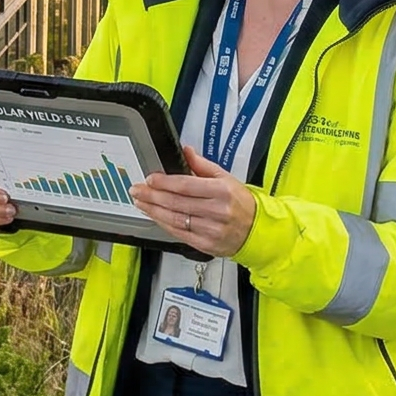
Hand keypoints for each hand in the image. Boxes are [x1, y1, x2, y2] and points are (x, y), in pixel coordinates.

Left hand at [133, 146, 255, 256]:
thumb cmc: (241, 203)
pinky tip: (154, 216)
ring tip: (140, 202)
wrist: (258, 231)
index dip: (164, 182)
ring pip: (175, 219)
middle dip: (152, 196)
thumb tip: (186, 151)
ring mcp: (211, 230)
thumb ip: (203, 165)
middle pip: (176, 203)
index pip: (186, 186)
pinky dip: (164, 224)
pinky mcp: (206, 244)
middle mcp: (217, 211)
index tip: (150, 178)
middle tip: (137, 190)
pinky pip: (179, 233)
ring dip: (153, 210)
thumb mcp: (226, 178)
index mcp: (222, 192)